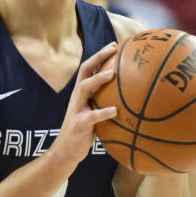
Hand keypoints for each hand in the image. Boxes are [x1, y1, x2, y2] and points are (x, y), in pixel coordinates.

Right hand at [52, 42, 117, 163]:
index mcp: (81, 93)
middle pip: (85, 71)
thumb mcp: (93, 113)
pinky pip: (93, 117)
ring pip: (85, 88)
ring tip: (112, 74)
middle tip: (113, 49)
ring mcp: (77, 109)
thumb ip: (104, 103)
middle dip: (98, 57)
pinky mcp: (80, 124)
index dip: (99, 55)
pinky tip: (115, 111)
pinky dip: (104, 112)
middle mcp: (77, 97)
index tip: (113, 45)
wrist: (66, 151)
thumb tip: (129, 97)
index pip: (88, 68)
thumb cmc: (84, 131)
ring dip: (98, 79)